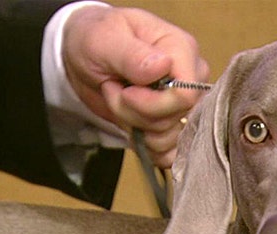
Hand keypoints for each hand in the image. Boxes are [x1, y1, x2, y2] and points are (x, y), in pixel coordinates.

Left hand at [62, 5, 208, 167]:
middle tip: (113, 90)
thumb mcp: (104, 39)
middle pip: (175, 118)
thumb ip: (132, 55)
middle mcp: (191, 79)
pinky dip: (145, 145)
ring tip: (119, 100)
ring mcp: (184, 104)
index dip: (152, 102)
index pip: (186, 94)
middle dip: (135, 113)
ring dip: (135, 127)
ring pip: (169, 138)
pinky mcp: (174, 124)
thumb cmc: (96, 38)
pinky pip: (170, 152)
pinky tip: (130, 124)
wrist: (85, 56)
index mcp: (183, 50)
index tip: (125, 91)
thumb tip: (163, 65)